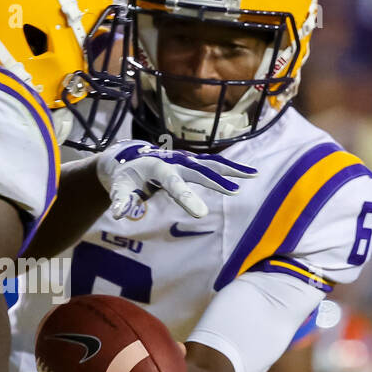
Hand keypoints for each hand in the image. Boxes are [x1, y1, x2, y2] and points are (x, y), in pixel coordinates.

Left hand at [94, 140, 256, 218]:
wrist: (128, 157)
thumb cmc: (123, 178)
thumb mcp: (118, 188)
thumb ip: (121, 200)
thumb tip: (120, 212)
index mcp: (156, 167)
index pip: (172, 182)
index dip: (186, 196)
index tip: (200, 214)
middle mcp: (174, 161)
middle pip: (197, 170)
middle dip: (215, 181)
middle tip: (234, 192)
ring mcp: (185, 160)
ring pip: (211, 164)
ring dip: (231, 169)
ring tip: (253, 175)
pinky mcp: (191, 163)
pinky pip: (213, 165)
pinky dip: (231, 168)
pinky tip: (250, 174)